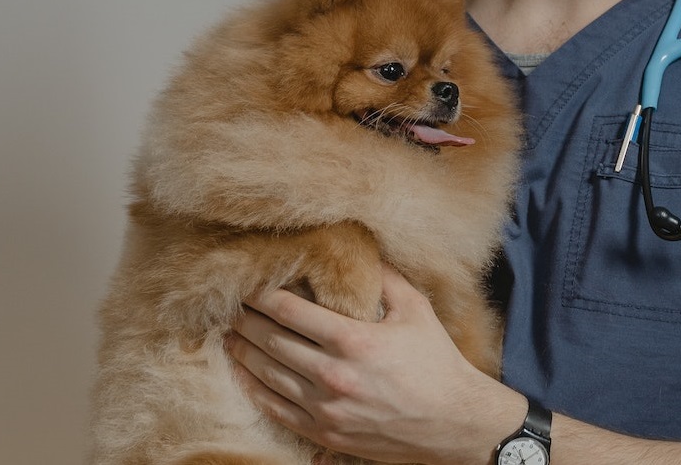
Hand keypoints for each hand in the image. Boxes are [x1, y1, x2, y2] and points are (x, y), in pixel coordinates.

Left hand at [227, 263, 523, 464]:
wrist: (452, 423)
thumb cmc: (437, 362)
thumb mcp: (416, 310)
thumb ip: (384, 277)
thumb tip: (361, 246)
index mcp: (353, 340)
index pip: (290, 311)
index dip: (262, 295)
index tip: (247, 282)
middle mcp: (333, 376)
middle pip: (272, 342)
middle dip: (245, 320)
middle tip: (228, 305)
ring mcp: (326, 410)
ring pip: (269, 377)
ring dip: (243, 353)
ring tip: (228, 335)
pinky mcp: (326, 434)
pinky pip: (277, 411)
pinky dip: (254, 390)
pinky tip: (242, 374)